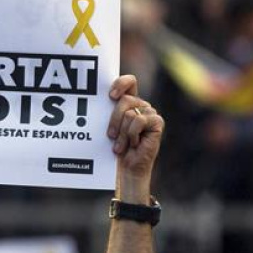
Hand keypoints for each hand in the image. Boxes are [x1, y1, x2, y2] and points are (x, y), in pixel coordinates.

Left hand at [107, 75, 163, 197]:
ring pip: (130, 113)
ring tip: (121, 146)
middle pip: (125, 99)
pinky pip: (139, 120)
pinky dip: (132, 134)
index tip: (111, 96)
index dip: (121, 83)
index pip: (129, 82)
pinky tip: (134, 144)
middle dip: (114, 119)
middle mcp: (141, 105)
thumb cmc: (115, 149)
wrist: (127, 169)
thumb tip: (95, 100)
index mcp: (130, 103)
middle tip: (110, 135)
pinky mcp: (157, 122)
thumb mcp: (109, 127)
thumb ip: (109, 112)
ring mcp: (150, 113)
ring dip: (122, 133)